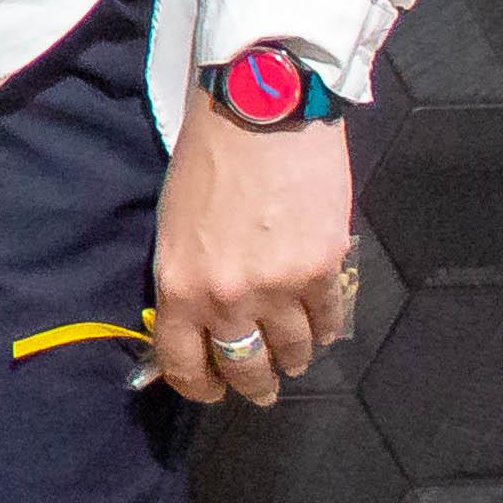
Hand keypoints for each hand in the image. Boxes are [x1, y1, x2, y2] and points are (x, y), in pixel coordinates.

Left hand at [148, 95, 353, 406]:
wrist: (260, 112)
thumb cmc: (207, 160)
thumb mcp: (174, 224)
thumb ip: (185, 279)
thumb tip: (192, 323)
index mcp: (180, 285)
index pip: (184, 365)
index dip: (200, 387)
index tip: (211, 390)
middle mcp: (228, 297)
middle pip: (247, 370)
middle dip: (254, 383)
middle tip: (261, 384)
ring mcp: (280, 288)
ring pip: (295, 354)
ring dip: (294, 356)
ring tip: (293, 349)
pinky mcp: (324, 272)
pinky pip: (329, 323)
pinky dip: (324, 328)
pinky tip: (318, 321)